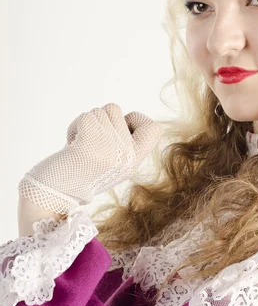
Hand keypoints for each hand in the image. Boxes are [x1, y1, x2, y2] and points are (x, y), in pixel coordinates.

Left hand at [18, 103, 162, 214]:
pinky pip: (85, 116)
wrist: (56, 194)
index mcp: (135, 161)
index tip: (118, 133)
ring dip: (85, 124)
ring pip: (99, 111)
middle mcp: (127, 156)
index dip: (135, 120)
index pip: (153, 128)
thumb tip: (123, 114)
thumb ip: (124, 142)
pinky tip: (72, 146)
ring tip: (80, 146)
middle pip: (116, 110)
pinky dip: (74, 127)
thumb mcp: (113, 161)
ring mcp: (110, 150)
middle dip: (98, 121)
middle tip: (90, 144)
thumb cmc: (81, 172)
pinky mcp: (90, 145)